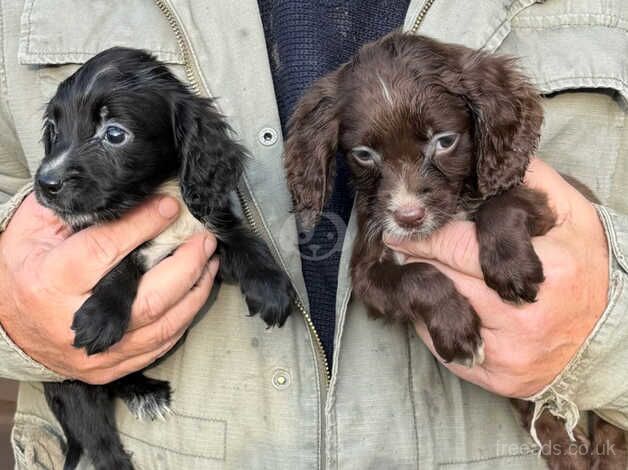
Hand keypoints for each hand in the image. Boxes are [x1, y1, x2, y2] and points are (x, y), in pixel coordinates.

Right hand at [0, 193, 218, 383]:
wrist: (5, 327)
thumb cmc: (21, 271)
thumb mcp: (32, 230)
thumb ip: (72, 209)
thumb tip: (121, 192)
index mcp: (53, 281)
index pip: (107, 249)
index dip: (144, 224)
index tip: (170, 206)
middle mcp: (77, 322)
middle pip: (150, 296)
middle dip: (187, 264)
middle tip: (205, 239)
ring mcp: (97, 352)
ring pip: (163, 325)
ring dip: (195, 291)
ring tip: (210, 262)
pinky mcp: (110, 368)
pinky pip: (159, 346)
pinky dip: (184, 318)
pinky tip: (195, 294)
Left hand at [385, 158, 608, 397]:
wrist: (611, 333)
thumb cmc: (585, 265)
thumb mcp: (570, 215)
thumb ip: (531, 182)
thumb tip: (488, 163)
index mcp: (545, 269)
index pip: (461, 248)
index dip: (428, 237)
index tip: (404, 229)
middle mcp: (524, 318)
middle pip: (445, 281)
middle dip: (418, 260)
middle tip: (401, 246)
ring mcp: (510, 353)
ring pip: (439, 315)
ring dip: (424, 290)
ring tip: (420, 271)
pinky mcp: (499, 378)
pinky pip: (444, 349)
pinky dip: (433, 324)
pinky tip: (440, 306)